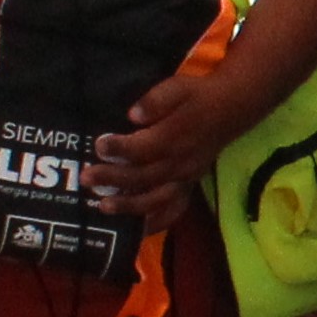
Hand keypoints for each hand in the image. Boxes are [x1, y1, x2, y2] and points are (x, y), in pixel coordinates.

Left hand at [94, 71, 245, 224]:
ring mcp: (185, 177)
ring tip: (103, 207)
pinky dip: (157, 222)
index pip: (143, 147)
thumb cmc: (196, 96)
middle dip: (113, 179)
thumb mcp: (177, 86)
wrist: (229, 109)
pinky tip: (137, 230)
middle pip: (143, 176)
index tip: (98, 145)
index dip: (119, 148)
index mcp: (175, 136)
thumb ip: (156, 100)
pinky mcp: (189, 186)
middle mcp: (180, 162)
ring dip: (130, 205)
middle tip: (87, 178)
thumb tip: (133, 114)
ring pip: (156, 198)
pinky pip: (175, 210)